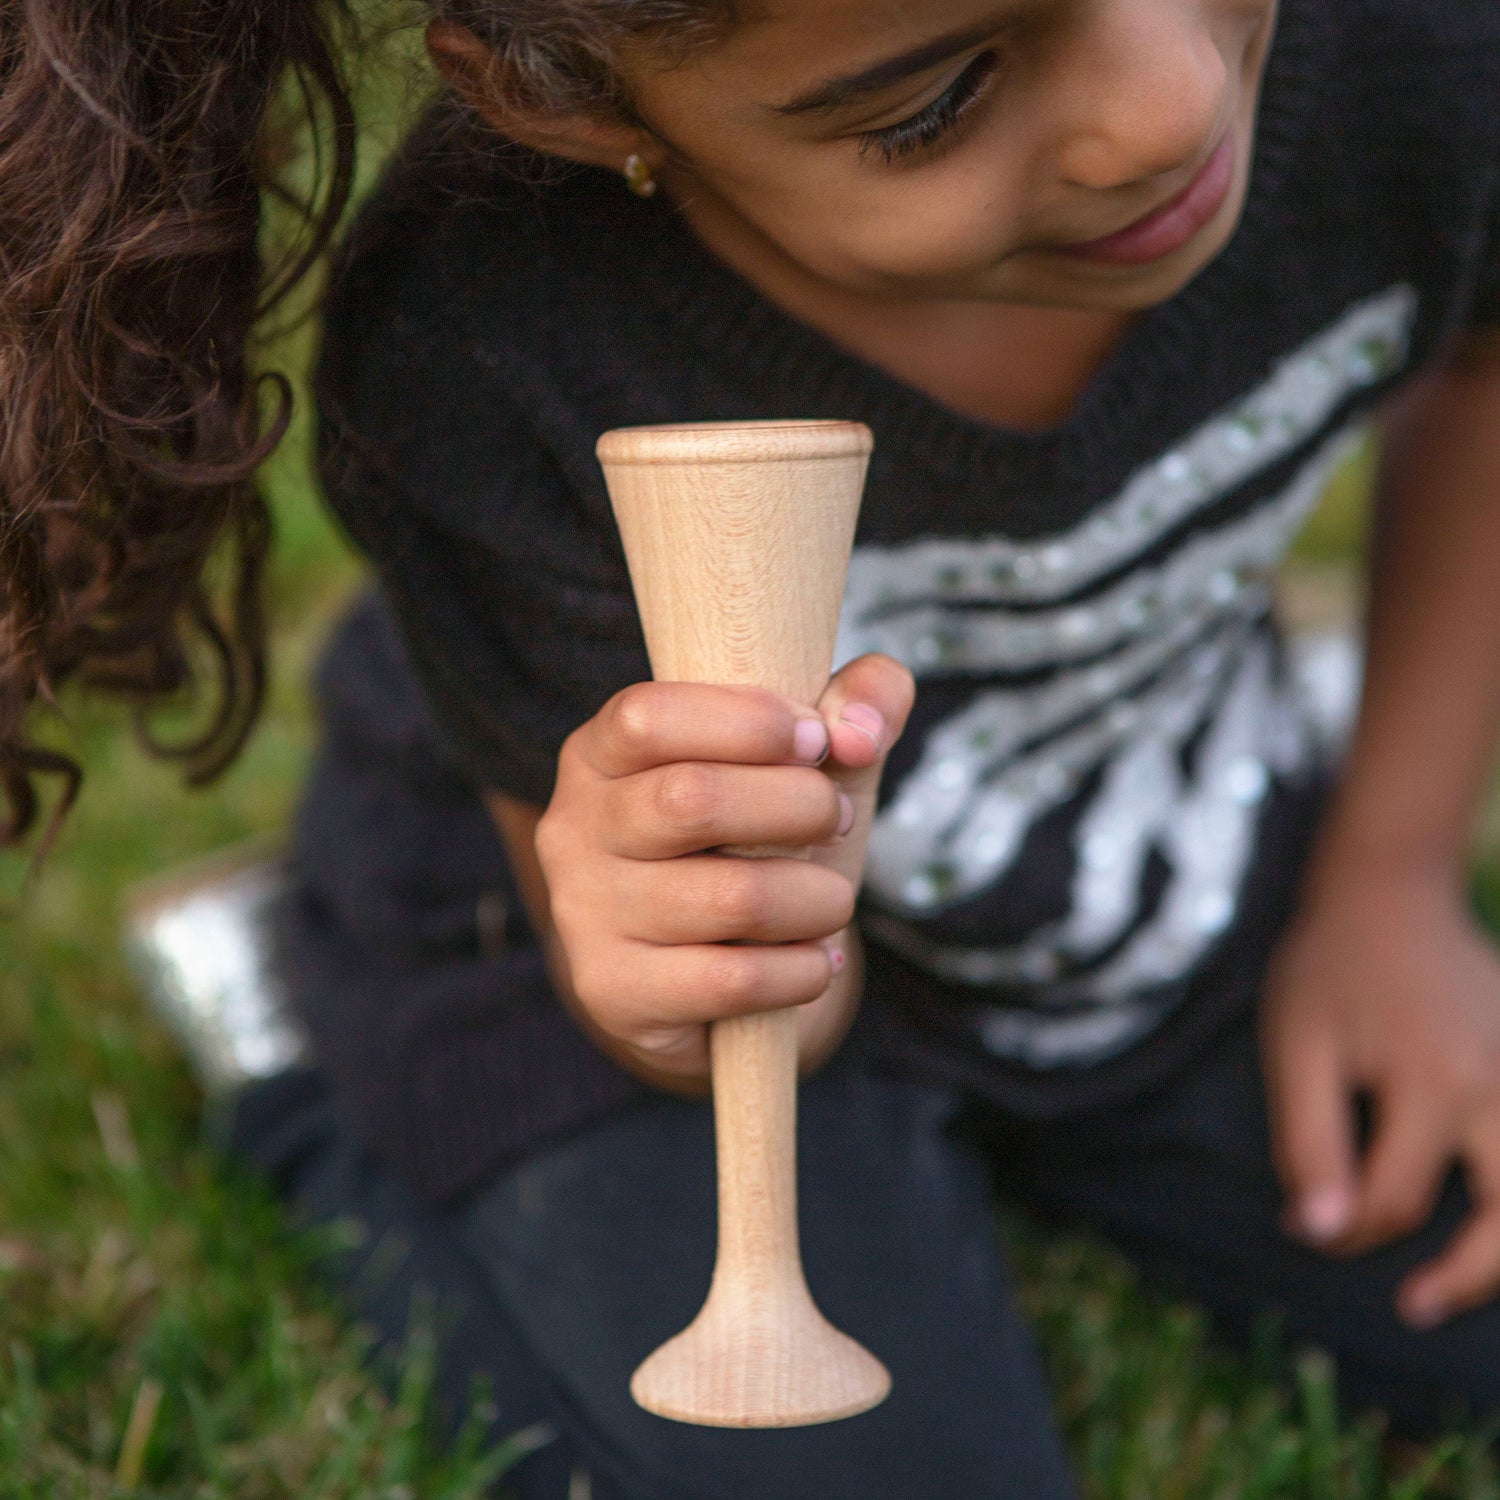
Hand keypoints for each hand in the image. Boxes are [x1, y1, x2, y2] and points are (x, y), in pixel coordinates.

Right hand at [533, 653, 913, 1087]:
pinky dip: (802, 969)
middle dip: (801, 805)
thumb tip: (860, 732)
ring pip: (732, 898)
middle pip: (692, 801)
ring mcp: (586, 916)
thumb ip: (855, 705)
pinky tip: (814, 960)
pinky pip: (734, 980)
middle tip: (838, 820)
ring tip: (830, 900)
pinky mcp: (613, 994)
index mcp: (599, 753)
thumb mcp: (805, 765)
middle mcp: (575, 829)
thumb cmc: (757, 847)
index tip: (818, 742)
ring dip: (817, 898)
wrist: (706, 983)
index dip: (749, 722)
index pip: (647, 718)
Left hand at [1262, 859, 1499, 1325]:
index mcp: (1433, 1085)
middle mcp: (1499, 1089)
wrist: (1388, 893)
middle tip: (1414, 1307)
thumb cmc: (1330, 967)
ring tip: (1463, 1280)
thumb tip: (1321, 1231)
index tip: (1311, 1227)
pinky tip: (1492, 1213)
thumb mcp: (1295, 1045)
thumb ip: (1308, 1140)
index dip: (1345, 1226)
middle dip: (1465, 1277)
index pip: (1394, 1200)